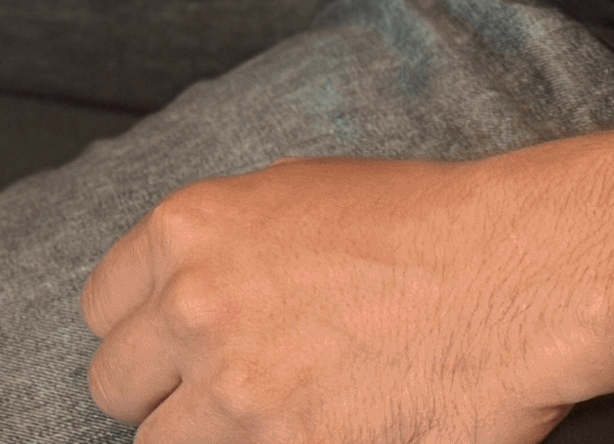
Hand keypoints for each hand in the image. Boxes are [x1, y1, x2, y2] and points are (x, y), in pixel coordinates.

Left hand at [79, 156, 589, 443]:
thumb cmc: (420, 223)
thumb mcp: (293, 194)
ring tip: (267, 417)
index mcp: (187, 232)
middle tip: (215, 393)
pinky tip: (308, 429)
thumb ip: (219, 247)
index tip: (166, 349)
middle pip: (116, 388)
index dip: (140, 334)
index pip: (103, 312)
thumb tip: (182, 292)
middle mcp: (195, 311)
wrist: (510, 273)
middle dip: (162, 393)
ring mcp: (238, 393)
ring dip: (207, 437)